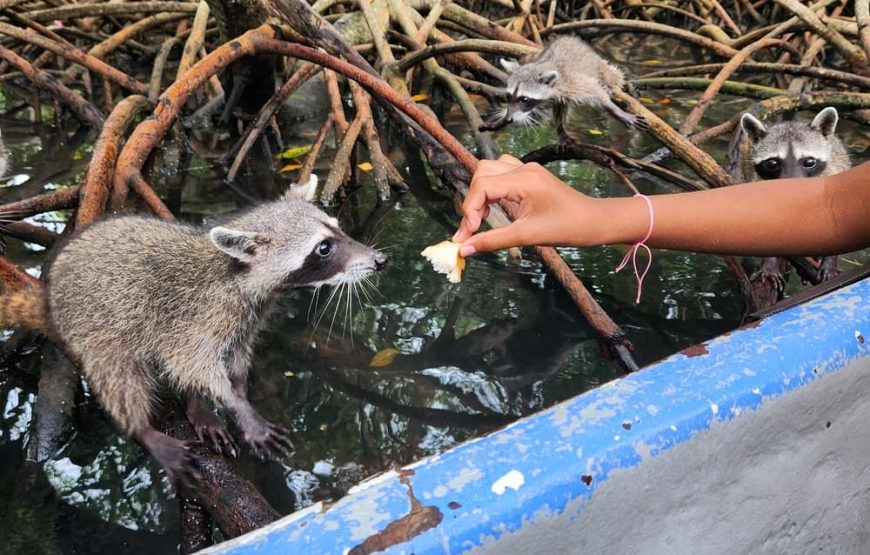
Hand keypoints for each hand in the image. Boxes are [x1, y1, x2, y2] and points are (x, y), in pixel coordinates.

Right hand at [453, 155, 591, 254]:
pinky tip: (494, 209)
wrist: (595, 221)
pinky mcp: (530, 176)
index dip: (469, 210)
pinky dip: (491, 190)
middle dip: (472, 201)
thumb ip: (492, 241)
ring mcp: (527, 170)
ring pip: (489, 170)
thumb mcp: (527, 237)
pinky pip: (501, 174)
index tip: (468, 234)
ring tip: (483, 219)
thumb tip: (464, 249)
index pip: (482, 186)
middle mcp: (524, 169)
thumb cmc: (568, 228)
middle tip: (473, 228)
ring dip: (480, 194)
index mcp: (525, 180)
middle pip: (481, 173)